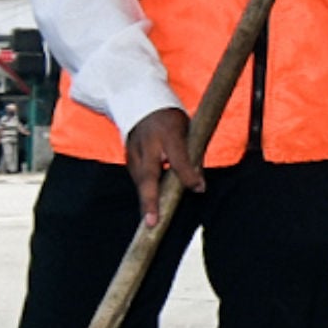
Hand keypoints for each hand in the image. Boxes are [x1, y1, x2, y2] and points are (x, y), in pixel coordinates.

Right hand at [125, 108, 204, 226]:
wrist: (142, 105)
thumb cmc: (170, 120)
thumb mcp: (188, 131)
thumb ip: (193, 157)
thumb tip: (199, 187)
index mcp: (168, 133)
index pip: (179, 157)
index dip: (188, 174)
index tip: (198, 188)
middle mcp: (147, 144)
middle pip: (148, 176)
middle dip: (149, 200)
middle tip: (152, 222)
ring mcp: (134, 152)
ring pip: (140, 181)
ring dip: (145, 202)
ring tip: (151, 222)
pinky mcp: (128, 159)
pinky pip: (137, 179)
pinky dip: (144, 193)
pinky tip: (149, 208)